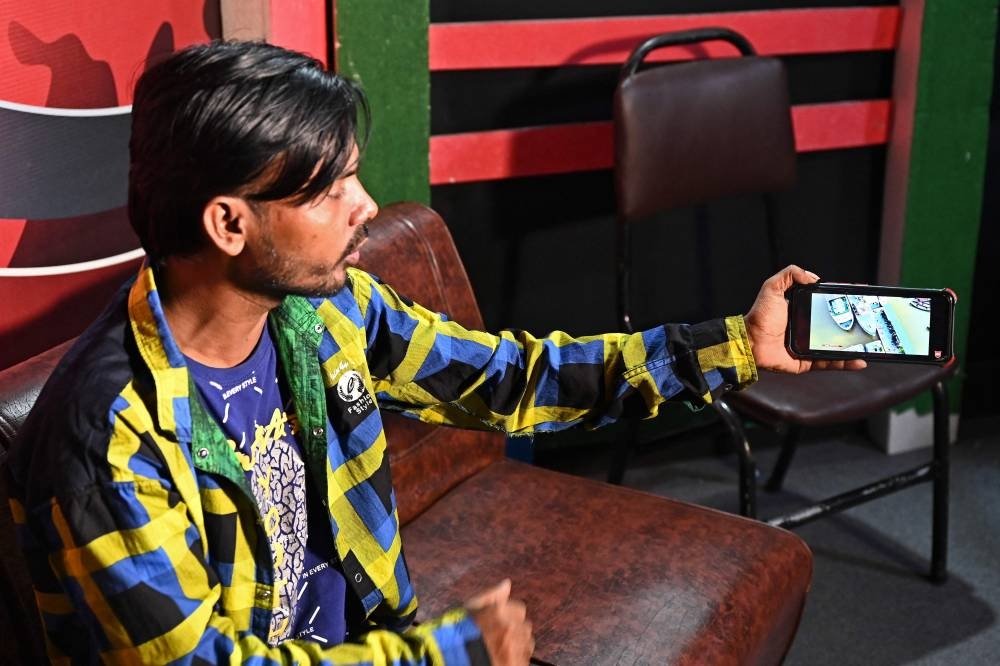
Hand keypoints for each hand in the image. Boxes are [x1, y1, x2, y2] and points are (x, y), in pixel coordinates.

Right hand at [465, 580, 533, 665]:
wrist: (453, 659)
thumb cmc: (457, 635)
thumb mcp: (470, 610)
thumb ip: (491, 596)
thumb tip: (507, 584)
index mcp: (497, 612)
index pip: (519, 610)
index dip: (510, 617)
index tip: (501, 625)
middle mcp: (508, 628)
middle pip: (524, 626)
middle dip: (515, 631)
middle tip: (500, 639)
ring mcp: (513, 648)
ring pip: (527, 643)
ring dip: (518, 646)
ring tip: (501, 650)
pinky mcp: (516, 664)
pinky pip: (524, 659)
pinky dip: (517, 660)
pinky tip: (502, 659)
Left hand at [745, 265, 866, 373]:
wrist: (749, 342)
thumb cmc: (759, 317)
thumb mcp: (772, 288)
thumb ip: (790, 275)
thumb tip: (814, 277)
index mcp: (803, 312)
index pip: (828, 306)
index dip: (843, 303)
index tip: (860, 298)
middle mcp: (808, 329)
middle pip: (836, 327)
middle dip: (855, 326)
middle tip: (872, 322)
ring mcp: (809, 347)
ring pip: (837, 347)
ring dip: (855, 347)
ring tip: (872, 344)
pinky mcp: (807, 362)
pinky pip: (829, 363)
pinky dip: (845, 363)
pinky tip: (860, 361)